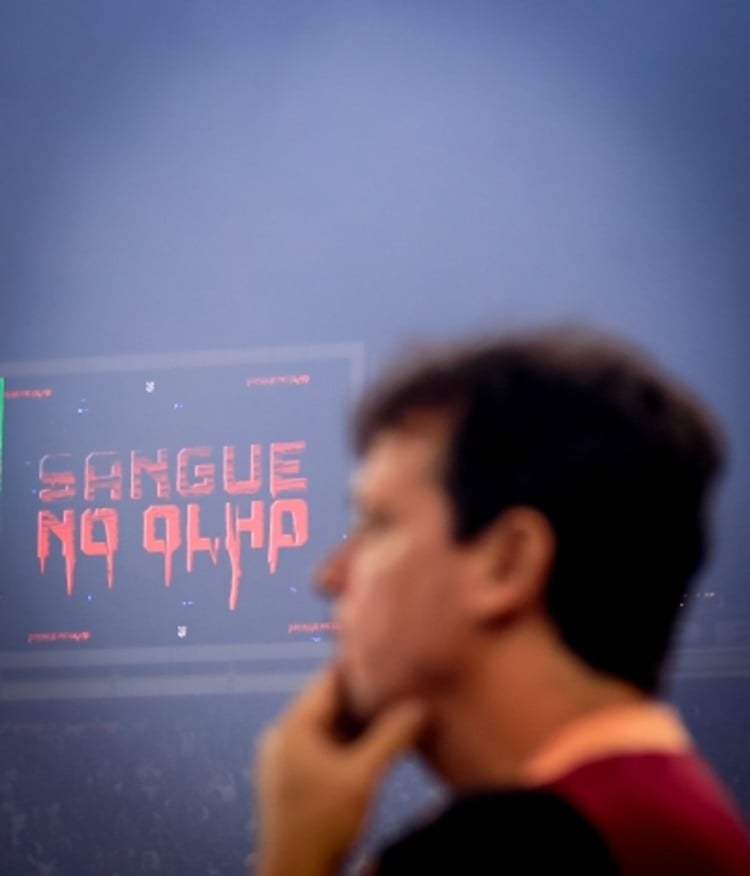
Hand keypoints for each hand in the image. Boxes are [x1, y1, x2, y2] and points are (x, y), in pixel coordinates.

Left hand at [253, 665, 426, 875]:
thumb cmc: (321, 826)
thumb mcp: (363, 777)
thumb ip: (393, 737)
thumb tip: (422, 707)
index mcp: (293, 725)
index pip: (329, 678)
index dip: (361, 666)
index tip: (392, 658)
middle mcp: (285, 735)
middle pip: (330, 701)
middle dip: (367, 696)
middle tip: (403, 687)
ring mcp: (288, 757)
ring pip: (331, 725)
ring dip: (362, 721)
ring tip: (399, 713)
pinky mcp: (295, 777)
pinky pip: (326, 746)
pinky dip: (352, 742)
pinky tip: (380, 745)